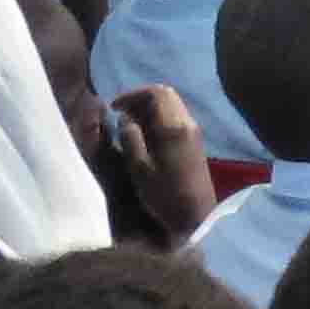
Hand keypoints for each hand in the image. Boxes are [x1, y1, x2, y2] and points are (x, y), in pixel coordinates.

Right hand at [105, 84, 216, 240]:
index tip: (113, 108)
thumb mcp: (139, 168)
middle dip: (140, 100)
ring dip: (149, 109)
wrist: (196, 215)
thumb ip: (131, 138)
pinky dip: (158, 119)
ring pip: (172, 106)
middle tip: (120, 115)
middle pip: (166, 95)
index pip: (156, 93)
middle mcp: (187, 123)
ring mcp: (193, 132)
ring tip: (128, 125)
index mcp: (174, 126)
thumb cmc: (165, 194)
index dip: (133, 95)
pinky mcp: (194, 142)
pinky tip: (144, 135)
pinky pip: (175, 119)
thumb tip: (126, 119)